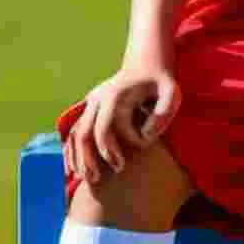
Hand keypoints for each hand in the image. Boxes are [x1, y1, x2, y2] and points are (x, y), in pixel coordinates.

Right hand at [64, 63, 180, 186]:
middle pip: (83, 132)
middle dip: (89, 158)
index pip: (105, 127)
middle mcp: (98, 98)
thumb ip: (164, 112)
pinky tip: (73, 169)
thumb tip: (146, 136)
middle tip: (97, 180)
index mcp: (115, 95)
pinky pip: (74, 131)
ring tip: (87, 179)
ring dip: (77, 157)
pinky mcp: (90, 108)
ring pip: (75, 133)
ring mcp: (91, 103)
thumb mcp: (172, 92)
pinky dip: (71, 150)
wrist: (147, 63)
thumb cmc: (162, 82)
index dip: (110, 148)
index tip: (122, 165)